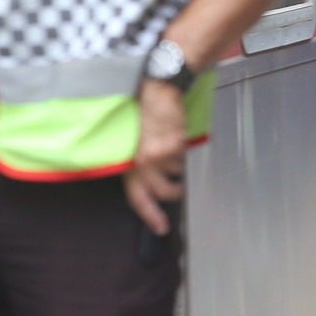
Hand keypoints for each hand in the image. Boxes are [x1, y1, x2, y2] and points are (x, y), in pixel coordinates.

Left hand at [125, 81, 188, 235]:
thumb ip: (140, 161)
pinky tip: (176, 137)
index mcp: (130, 161)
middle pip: (161, 192)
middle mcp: (144, 161)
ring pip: (177, 173)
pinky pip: (184, 157)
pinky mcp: (176, 145)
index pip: (137, 196)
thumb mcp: (137, 141)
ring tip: (175, 153)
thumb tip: (152, 179)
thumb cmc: (145, 111)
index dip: (149, 215)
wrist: (158, 88)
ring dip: (179, 167)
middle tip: (178, 189)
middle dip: (174, 192)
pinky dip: (183, 150)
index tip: (160, 227)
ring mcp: (161, 154)